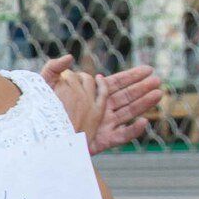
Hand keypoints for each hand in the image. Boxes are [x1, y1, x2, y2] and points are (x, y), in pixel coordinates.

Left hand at [41, 56, 155, 153]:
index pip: (115, 84)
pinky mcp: (102, 141)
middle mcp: (100, 110)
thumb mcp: (45, 87)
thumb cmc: (40, 112)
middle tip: (158, 80)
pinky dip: (133, 130)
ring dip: (144, 104)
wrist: (40, 137)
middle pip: (126, 97)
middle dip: (142, 88)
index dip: (132, 76)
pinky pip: (121, 136)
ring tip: (158, 94)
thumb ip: (54, 69)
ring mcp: (103, 126)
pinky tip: (144, 122)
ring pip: (128, 113)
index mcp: (91, 97)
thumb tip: (70, 57)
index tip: (148, 69)